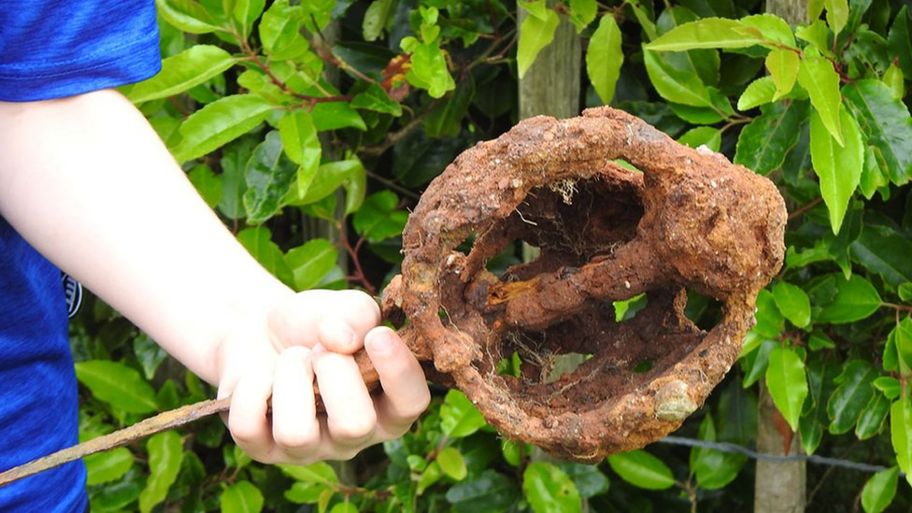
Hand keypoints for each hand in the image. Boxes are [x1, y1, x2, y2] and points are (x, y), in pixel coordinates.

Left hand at [215, 290, 429, 462]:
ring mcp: (306, 449)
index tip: (377, 335)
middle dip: (335, 371)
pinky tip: (260, 375)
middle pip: (355, 425)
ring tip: (291, 359)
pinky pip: (248, 427)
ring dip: (290, 377)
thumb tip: (340, 340)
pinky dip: (250, 387)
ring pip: (296, 434)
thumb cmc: (317, 325)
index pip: (411, 404)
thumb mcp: (345, 307)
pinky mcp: (261, 448)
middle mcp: (352, 437)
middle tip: (321, 348)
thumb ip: (358, 314)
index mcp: (387, 404)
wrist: (262, 328)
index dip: (398, 372)